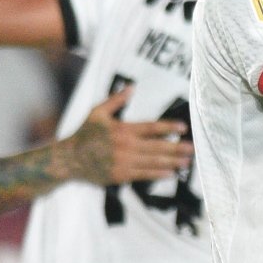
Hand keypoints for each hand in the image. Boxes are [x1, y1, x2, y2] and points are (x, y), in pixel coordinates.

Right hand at [64, 85, 194, 184]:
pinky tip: (170, 173)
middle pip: (157, 147)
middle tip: (192, 148)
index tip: (183, 128)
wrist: (69, 159)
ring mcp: (124, 162)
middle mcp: (126, 146)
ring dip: (172, 162)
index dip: (169, 127)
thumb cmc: (84, 134)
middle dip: (177, 148)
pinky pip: (144, 175)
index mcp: (123, 129)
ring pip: (153, 162)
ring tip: (186, 162)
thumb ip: (116, 101)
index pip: (151, 127)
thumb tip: (131, 87)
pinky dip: (158, 174)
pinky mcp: (121, 176)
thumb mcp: (97, 113)